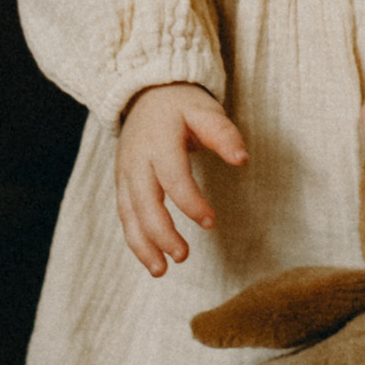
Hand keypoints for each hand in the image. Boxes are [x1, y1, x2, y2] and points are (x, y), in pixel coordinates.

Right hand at [116, 84, 246, 276]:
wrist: (145, 93)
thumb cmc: (181, 105)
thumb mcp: (205, 110)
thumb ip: (223, 134)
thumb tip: (242, 160)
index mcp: (158, 140)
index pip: (172, 177)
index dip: (190, 202)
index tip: (210, 222)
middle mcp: (136, 159)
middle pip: (144, 201)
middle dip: (161, 232)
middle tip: (183, 256)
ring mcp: (125, 173)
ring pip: (129, 214)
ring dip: (142, 245)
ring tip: (161, 271)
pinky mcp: (122, 184)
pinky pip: (125, 215)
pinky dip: (135, 240)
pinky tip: (151, 260)